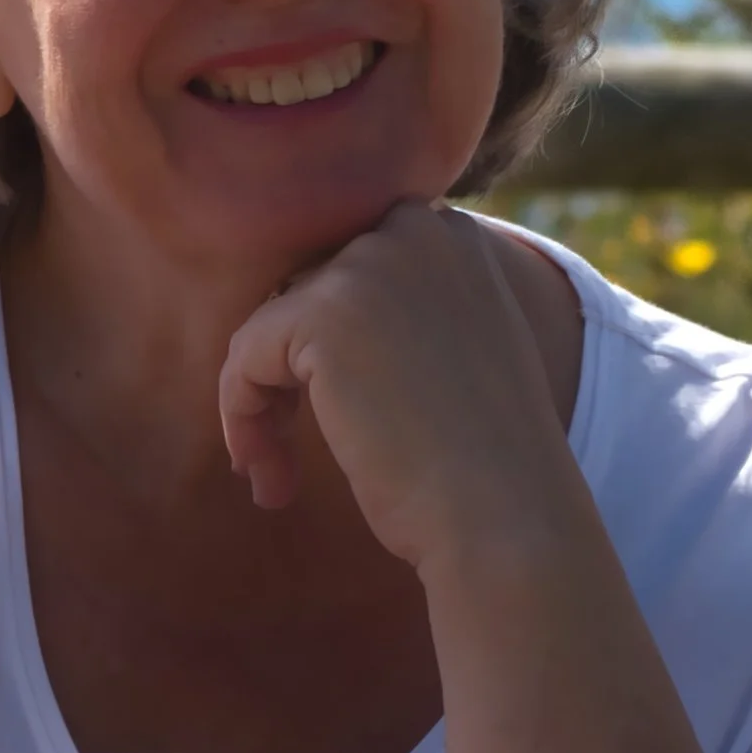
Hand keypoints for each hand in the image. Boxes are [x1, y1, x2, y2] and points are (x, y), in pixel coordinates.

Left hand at [218, 203, 706, 752]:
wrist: (507, 520)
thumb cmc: (481, 469)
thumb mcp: (452, 361)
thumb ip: (395, 323)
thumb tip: (301, 334)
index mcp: (453, 237)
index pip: (348, 272)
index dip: (323, 351)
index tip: (328, 421)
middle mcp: (417, 231)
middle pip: (304, 293)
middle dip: (289, 376)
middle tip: (287, 456)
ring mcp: (372, 265)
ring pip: (271, 329)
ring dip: (261, 406)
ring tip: (277, 480)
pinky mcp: (326, 313)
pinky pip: (245, 357)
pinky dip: (244, 418)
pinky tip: (274, 480)